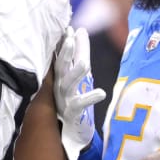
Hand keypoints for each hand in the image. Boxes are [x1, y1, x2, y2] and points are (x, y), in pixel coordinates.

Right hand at [53, 27, 106, 159]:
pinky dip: (90, 98)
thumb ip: (79, 53)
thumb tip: (80, 30)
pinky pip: (80, 105)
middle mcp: (58, 87)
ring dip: (76, 74)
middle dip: (64, 54)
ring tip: (86, 64)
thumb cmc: (72, 98)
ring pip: (68, 85)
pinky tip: (101, 92)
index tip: (69, 29)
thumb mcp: (77, 73)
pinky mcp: (72, 113)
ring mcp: (64, 100)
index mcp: (59, 76)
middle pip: (60, 68)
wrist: (69, 130)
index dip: (64, 43)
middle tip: (69, 39)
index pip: (60, 57)